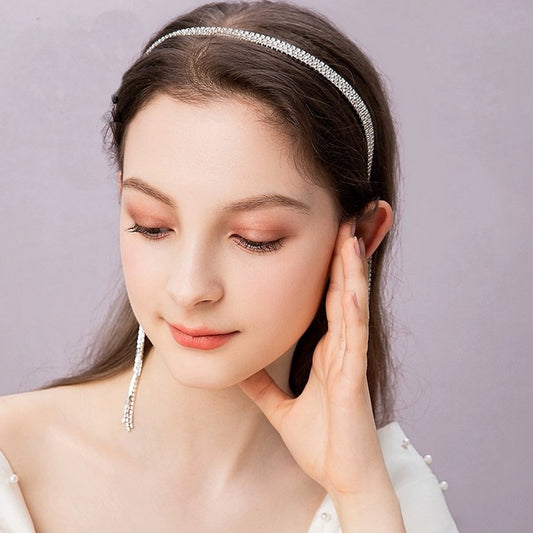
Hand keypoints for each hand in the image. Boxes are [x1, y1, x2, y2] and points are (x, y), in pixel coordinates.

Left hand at [238, 221, 390, 497]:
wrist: (341, 476)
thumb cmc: (320, 441)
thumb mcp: (278, 406)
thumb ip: (260, 386)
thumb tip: (236, 370)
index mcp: (326, 351)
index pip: (325, 299)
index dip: (325, 268)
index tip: (320, 236)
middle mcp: (341, 347)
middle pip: (341, 291)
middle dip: (340, 256)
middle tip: (340, 218)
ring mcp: (350, 358)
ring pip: (351, 304)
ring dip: (350, 270)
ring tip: (348, 235)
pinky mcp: (354, 375)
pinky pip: (353, 335)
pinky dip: (352, 307)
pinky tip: (349, 284)